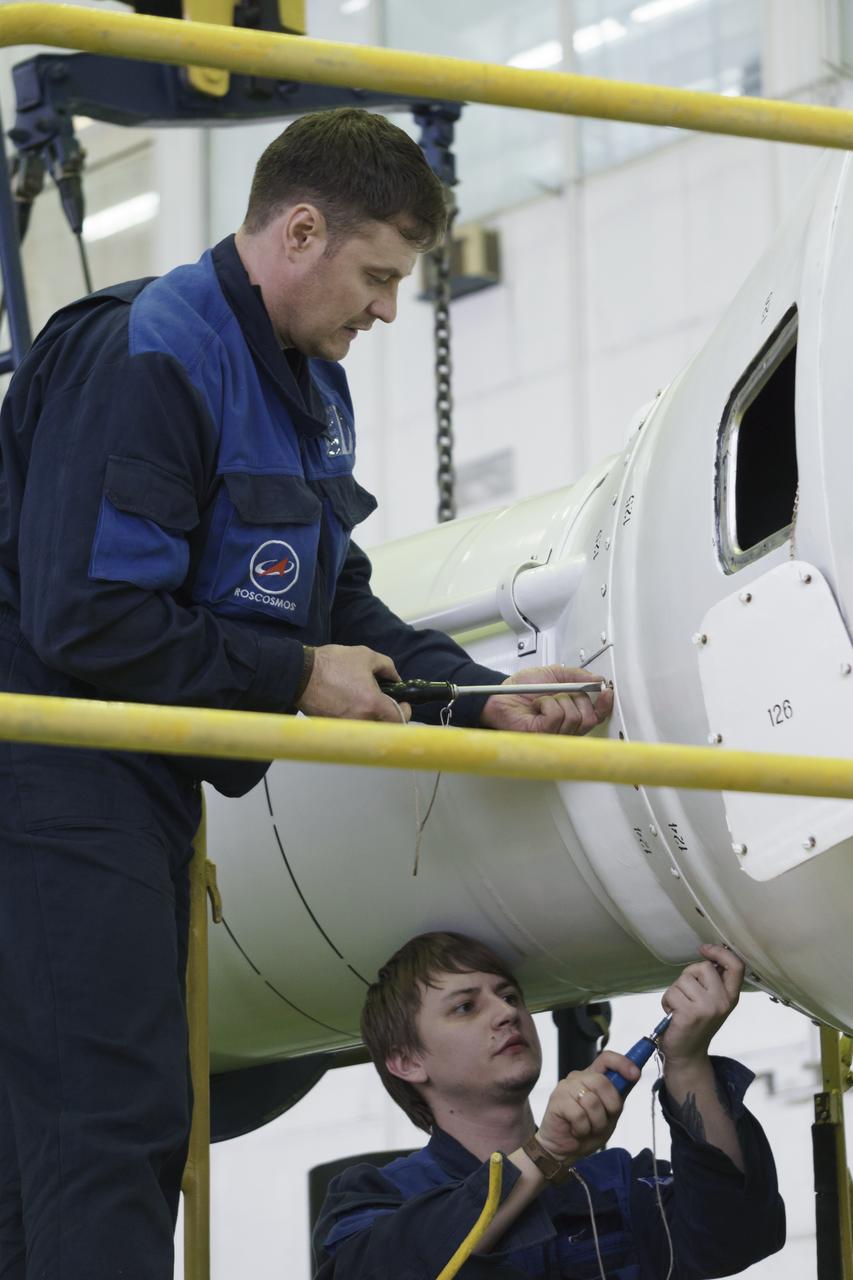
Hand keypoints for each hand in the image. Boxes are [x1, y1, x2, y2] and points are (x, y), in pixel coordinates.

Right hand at [295, 644, 411, 722]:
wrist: (300, 674)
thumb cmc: (331, 664)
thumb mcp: (365, 656)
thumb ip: (387, 667)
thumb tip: (395, 678)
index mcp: (372, 704)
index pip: (399, 719)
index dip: (406, 711)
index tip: (403, 704)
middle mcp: (361, 720)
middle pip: (385, 726)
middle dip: (388, 714)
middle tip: (384, 701)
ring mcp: (346, 726)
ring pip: (368, 727)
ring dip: (371, 716)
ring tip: (363, 699)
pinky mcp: (333, 727)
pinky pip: (351, 726)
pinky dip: (354, 717)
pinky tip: (348, 702)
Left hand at [479, 664, 612, 735]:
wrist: (498, 695)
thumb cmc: (520, 689)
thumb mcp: (553, 674)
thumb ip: (577, 676)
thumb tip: (597, 680)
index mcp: (570, 713)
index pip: (596, 716)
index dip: (604, 705)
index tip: (606, 691)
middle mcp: (564, 726)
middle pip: (588, 718)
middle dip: (577, 698)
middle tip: (560, 692)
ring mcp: (554, 733)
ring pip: (574, 717)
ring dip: (557, 700)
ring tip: (542, 700)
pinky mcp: (543, 735)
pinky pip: (556, 716)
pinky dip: (546, 704)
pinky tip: (537, 706)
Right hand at [535, 1050, 638, 1162]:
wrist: (565, 1150)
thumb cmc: (587, 1130)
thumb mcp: (610, 1114)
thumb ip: (619, 1095)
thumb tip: (635, 1074)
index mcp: (593, 1077)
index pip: (607, 1059)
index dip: (622, 1063)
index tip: (635, 1074)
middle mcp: (579, 1078)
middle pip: (602, 1081)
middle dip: (609, 1107)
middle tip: (602, 1121)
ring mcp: (566, 1087)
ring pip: (592, 1101)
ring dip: (595, 1123)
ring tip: (586, 1127)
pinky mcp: (557, 1100)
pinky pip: (579, 1115)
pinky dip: (582, 1129)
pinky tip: (575, 1130)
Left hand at [658, 944, 744, 1067]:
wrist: (687, 1054)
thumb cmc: (695, 1023)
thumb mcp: (711, 1002)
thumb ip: (713, 982)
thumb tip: (708, 954)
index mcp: (730, 997)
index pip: (736, 966)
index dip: (721, 952)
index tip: (705, 950)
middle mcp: (723, 1002)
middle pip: (703, 967)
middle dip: (689, 975)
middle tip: (687, 995)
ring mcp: (707, 1008)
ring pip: (684, 980)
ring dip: (675, 991)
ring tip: (680, 1007)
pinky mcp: (690, 1014)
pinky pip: (672, 993)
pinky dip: (667, 1001)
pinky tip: (673, 1014)